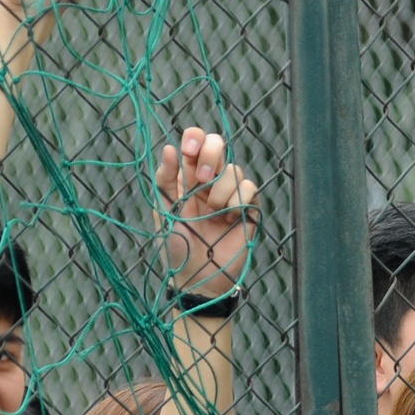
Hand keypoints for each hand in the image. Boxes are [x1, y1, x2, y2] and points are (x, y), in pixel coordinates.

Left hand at [158, 128, 260, 296]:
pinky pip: (250, 189)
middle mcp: (210, 180)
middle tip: (200, 179)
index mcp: (187, 176)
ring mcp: (230, 194)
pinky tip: (229, 220)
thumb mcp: (164, 211)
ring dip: (220, 192)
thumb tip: (171, 147)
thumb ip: (165, 179)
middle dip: (210, 156)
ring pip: (234, 170)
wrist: (198, 277)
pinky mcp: (247, 209)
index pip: (195, 141)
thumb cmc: (177, 247)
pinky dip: (237, 203)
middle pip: (218, 144)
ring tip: (211, 216)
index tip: (188, 151)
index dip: (195, 138)